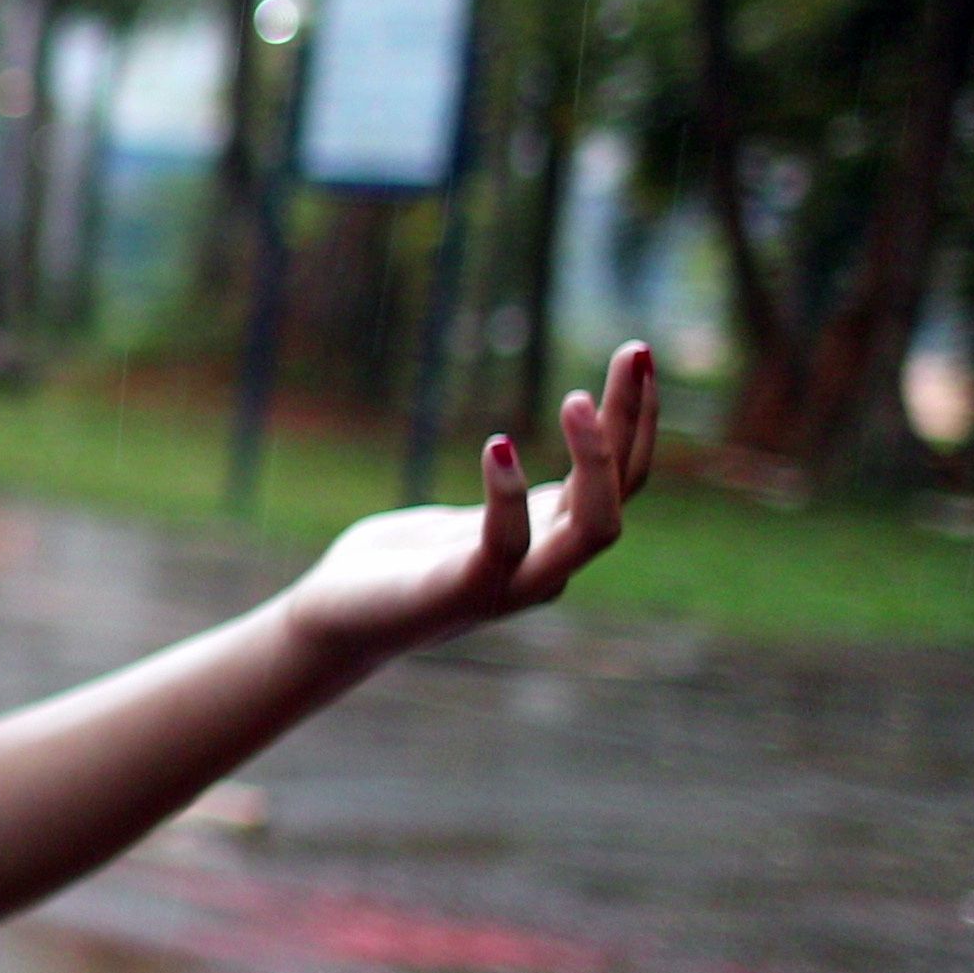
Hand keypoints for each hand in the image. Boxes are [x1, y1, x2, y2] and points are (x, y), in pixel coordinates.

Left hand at [278, 341, 659, 673]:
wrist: (335, 621)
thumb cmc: (398, 566)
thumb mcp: (466, 520)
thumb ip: (504, 501)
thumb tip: (516, 457)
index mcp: (553, 540)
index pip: (625, 478)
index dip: (636, 417)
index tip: (638, 353)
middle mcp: (550, 566)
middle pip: (624, 491)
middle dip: (635, 419)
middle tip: (636, 350)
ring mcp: (513, 586)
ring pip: (592, 528)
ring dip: (595, 460)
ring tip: (577, 397)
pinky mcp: (461, 593)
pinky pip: (506, 546)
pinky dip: (508, 495)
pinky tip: (498, 443)